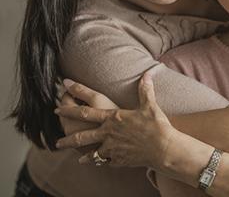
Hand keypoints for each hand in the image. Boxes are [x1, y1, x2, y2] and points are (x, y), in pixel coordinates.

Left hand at [54, 73, 176, 169]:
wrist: (162, 148)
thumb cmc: (156, 125)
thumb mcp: (149, 105)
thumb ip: (145, 89)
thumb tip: (147, 74)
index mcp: (112, 118)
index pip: (85, 112)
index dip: (69, 108)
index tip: (57, 107)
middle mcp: (108, 133)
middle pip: (81, 137)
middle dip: (67, 139)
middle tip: (57, 142)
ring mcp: (111, 148)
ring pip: (91, 153)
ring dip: (82, 155)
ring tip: (76, 158)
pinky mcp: (118, 159)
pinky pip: (105, 161)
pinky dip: (101, 162)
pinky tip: (98, 163)